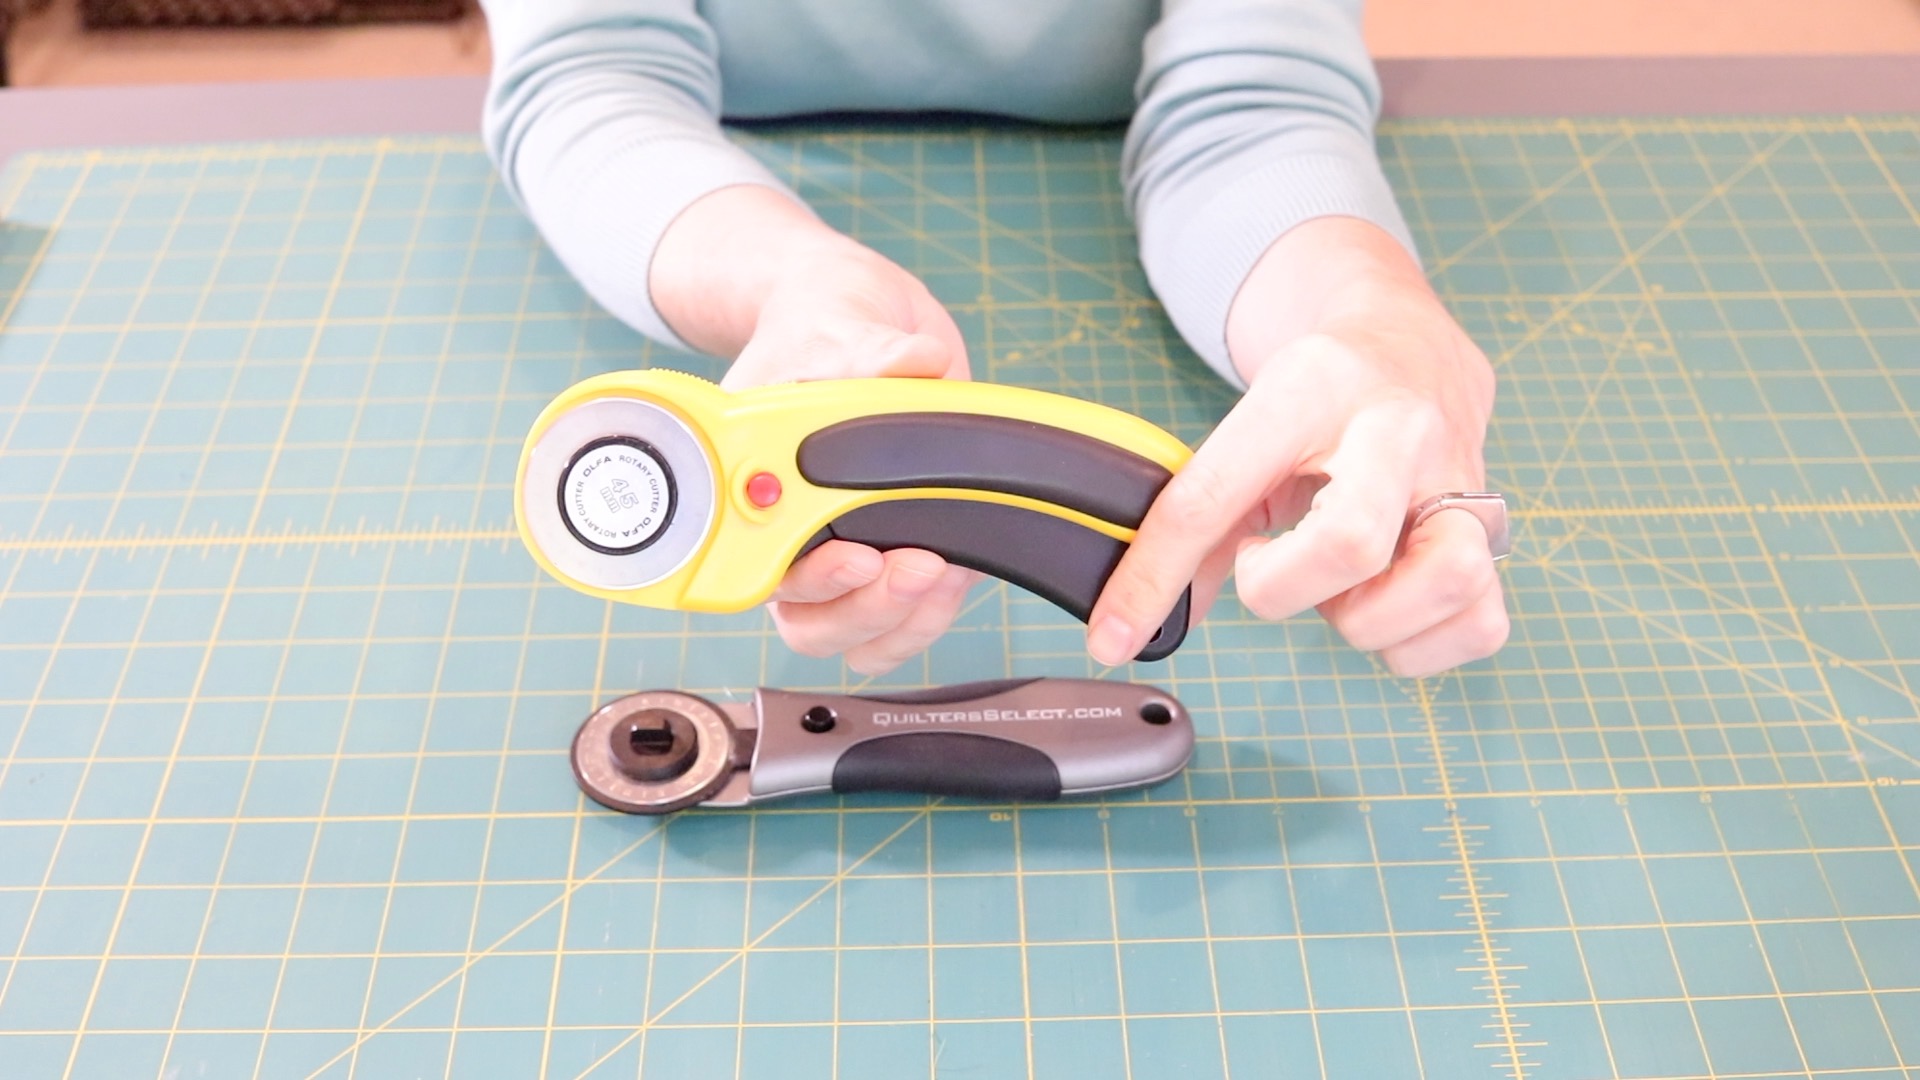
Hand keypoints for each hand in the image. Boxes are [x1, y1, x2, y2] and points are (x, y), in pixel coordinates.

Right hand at [651, 186, 977, 674]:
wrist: (859, 319)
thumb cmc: (823, 325)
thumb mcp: (839, 325)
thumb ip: (872, 351)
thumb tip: (913, 360)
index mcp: (753, 486)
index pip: (760, 567)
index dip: (809, 580)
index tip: (859, 559)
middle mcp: (787, 531)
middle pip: (809, 621)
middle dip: (866, 608)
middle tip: (918, 566)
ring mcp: (838, 548)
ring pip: (854, 634)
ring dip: (902, 618)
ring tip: (943, 571)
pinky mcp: (890, 554)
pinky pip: (899, 623)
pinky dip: (930, 614)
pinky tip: (957, 571)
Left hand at [1088, 217, 1508, 676]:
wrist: (1405, 343)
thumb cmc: (1316, 403)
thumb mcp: (1247, 435)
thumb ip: (1192, 525)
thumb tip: (1135, 624)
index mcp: (1308, 389)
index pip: (1214, 494)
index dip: (1154, 576)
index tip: (1111, 635)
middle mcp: (1398, 429)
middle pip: (1351, 542)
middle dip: (1283, 589)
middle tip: (1267, 569)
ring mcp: (1459, 480)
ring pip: (1442, 581)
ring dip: (1367, 619)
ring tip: (1338, 587)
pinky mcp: (1495, 532)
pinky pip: (1480, 622)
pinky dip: (1420, 642)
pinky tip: (1384, 608)